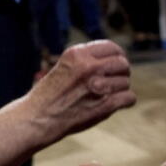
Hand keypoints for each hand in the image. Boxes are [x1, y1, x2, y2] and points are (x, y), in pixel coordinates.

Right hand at [19, 40, 134, 144]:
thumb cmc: (48, 96)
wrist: (36, 119)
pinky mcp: (105, 104)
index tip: (114, 65)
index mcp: (77, 54)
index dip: (116, 56)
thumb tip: (114, 62)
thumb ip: (86, 63)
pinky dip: (124, 102)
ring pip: (126, 82)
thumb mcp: (64, 67)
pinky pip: (129, 98)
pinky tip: (114, 105)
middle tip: (112, 83)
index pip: (111, 47)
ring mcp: (98, 85)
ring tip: (104, 96)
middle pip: (123, 64)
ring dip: (119, 90)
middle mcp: (89, 66)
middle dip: (120, 73)